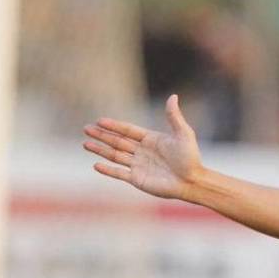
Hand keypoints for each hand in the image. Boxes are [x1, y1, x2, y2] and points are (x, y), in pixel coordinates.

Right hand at [83, 94, 202, 199]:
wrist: (192, 181)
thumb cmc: (190, 157)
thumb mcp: (183, 134)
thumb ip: (174, 116)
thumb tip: (173, 96)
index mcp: (151, 140)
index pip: (128, 130)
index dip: (114, 126)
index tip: (100, 120)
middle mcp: (142, 152)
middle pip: (118, 141)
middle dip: (102, 135)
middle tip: (86, 128)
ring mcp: (138, 165)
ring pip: (115, 156)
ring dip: (100, 150)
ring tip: (86, 144)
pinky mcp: (137, 179)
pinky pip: (119, 173)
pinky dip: (108, 170)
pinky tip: (96, 164)